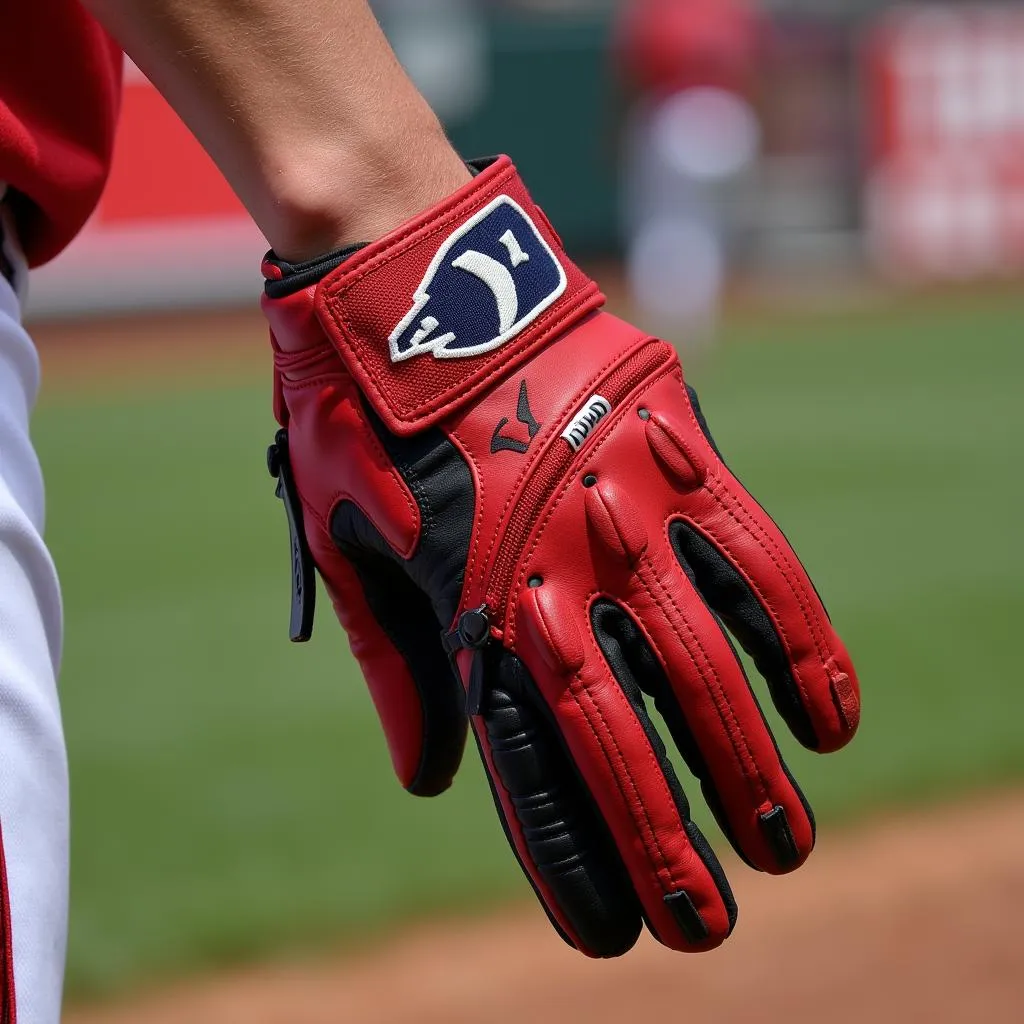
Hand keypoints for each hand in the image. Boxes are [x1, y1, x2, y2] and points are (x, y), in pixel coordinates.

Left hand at [262, 157, 859, 956]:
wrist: (410, 277)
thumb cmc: (361, 418)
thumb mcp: (347, 545)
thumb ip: (396, 666)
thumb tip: (429, 782)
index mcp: (466, 606)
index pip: (530, 761)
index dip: (575, 854)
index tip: (615, 928)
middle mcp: (555, 573)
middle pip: (625, 736)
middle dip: (670, 842)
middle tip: (712, 924)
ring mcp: (625, 512)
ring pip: (703, 667)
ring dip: (750, 766)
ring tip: (786, 844)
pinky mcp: (677, 452)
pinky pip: (756, 562)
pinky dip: (801, 642)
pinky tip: (830, 716)